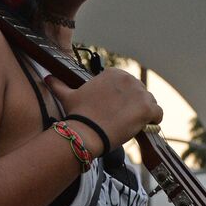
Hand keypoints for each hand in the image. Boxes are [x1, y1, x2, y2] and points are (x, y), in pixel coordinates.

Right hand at [44, 69, 161, 150]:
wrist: (86, 132)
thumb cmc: (78, 114)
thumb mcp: (68, 96)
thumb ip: (58, 85)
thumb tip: (46, 78)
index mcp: (114, 74)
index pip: (128, 86)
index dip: (122, 100)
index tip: (113, 110)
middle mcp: (128, 79)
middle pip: (139, 94)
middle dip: (132, 106)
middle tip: (119, 119)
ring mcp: (139, 93)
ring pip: (150, 103)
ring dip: (143, 114)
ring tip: (129, 124)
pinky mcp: (148, 108)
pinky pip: (159, 114)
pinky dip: (154, 122)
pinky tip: (142, 127)